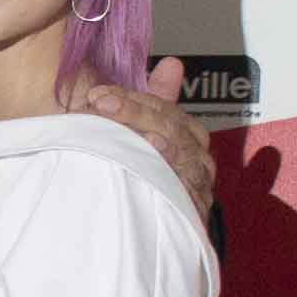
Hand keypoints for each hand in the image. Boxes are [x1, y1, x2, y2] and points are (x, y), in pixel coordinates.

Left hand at [84, 58, 214, 216]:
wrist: (142, 234)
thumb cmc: (141, 179)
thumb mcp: (142, 136)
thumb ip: (155, 103)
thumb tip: (173, 63)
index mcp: (187, 136)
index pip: (164, 109)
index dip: (133, 98)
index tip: (98, 94)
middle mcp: (197, 158)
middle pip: (172, 127)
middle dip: (135, 112)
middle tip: (100, 103)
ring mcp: (197, 184)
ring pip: (181, 155)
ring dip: (153, 142)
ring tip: (133, 131)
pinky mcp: (193, 212)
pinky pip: (185, 190)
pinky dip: (170, 175)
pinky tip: (156, 161)